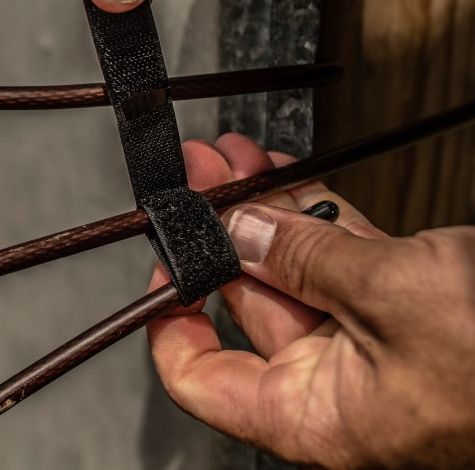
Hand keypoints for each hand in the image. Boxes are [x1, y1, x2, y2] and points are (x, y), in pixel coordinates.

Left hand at [147, 134, 474, 467]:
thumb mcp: (394, 296)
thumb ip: (305, 257)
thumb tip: (238, 226)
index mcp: (318, 417)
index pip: (204, 380)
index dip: (170, 317)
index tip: (161, 254)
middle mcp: (339, 387)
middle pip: (247, 304)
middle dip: (217, 228)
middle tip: (198, 171)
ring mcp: (376, 345)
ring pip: (294, 270)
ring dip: (262, 209)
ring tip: (231, 157)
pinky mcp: (413, 306)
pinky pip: (345, 258)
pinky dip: (315, 213)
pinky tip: (285, 175)